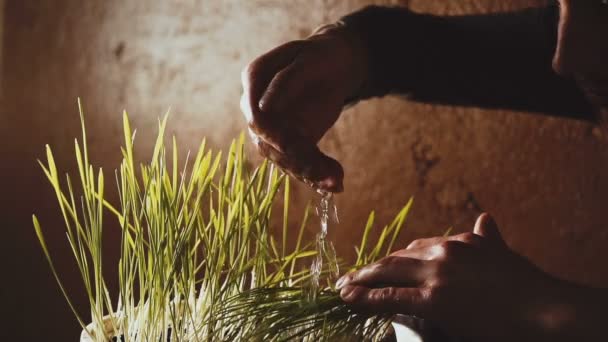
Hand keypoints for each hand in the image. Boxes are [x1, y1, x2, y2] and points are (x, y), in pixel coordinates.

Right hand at [240, 25, 366, 191]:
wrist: (334, 66)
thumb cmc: (320, 56)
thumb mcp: (307, 61)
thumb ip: (284, 81)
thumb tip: (263, 108)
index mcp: (255, 80)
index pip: (256, 116)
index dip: (272, 136)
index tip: (292, 149)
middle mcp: (257, 108)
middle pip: (271, 144)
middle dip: (299, 162)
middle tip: (327, 175)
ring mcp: (272, 128)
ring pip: (286, 159)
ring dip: (311, 173)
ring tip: (335, 183)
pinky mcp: (291, 141)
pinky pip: (301, 162)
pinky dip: (318, 174)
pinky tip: (334, 185)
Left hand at [336, 213, 574, 340]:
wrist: (546, 309)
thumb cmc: (528, 287)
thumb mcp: (504, 254)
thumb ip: (488, 238)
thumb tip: (484, 218)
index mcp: (459, 241)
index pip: (417, 248)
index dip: (395, 259)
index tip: (382, 266)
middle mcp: (444, 251)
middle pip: (397, 258)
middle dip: (371, 268)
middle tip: (350, 277)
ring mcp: (437, 274)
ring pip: (388, 272)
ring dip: (361, 280)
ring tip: (343, 287)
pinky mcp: (433, 299)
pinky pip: (390, 296)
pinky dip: (365, 296)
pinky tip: (349, 296)